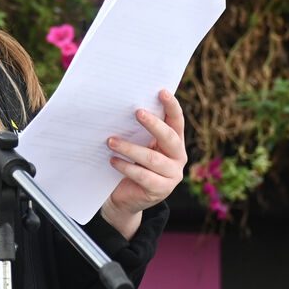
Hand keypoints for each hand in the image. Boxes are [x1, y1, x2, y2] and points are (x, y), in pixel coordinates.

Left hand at [100, 89, 186, 239]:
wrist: (124, 196)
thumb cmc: (130, 162)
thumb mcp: (138, 143)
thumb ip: (138, 129)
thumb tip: (124, 105)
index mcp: (175, 141)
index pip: (176, 121)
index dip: (172, 106)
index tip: (162, 91)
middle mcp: (178, 157)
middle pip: (169, 137)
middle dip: (153, 124)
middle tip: (137, 112)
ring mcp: (172, 175)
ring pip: (152, 158)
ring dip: (129, 148)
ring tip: (110, 141)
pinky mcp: (161, 190)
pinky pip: (143, 176)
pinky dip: (126, 167)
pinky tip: (113, 160)